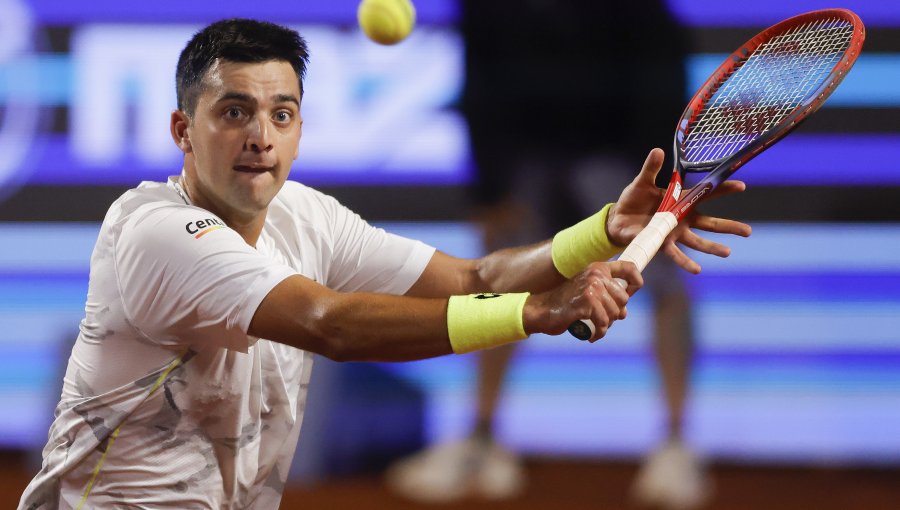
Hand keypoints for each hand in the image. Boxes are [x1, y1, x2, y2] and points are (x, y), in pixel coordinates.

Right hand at [522, 261, 641, 341]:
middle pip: (624, 298)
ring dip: (607, 324)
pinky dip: (600, 332)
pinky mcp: (586, 303)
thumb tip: (624, 312)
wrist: (543, 310)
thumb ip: (607, 296)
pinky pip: (604, 322)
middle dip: (615, 312)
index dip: (636, 282)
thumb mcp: (588, 292)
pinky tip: (593, 336)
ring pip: (615, 313)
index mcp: (598, 268)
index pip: (629, 268)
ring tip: (596, 327)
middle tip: (602, 319)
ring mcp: (591, 288)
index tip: (630, 294)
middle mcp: (596, 274)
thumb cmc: (567, 303)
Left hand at [606, 148, 751, 273]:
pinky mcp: (661, 243)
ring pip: (698, 241)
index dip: (723, 189)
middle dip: (729, 227)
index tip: (741, 186)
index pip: (706, 194)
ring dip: (712, 247)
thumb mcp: (642, 182)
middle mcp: (681, 219)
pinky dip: (686, 262)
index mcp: (680, 201)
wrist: (617, 219)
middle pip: (710, 223)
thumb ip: (651, 169)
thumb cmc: (632, 200)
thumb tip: (658, 151)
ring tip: (728, 252)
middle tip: (748, 231)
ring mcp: (673, 233)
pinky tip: (698, 269)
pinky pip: (675, 254)